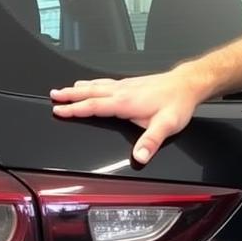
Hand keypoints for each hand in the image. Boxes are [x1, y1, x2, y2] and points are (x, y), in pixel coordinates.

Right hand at [49, 69, 203, 163]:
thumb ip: (151, 142)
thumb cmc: (177, 104)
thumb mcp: (166, 126)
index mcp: (126, 102)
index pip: (94, 105)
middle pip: (90, 92)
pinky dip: (93, 84)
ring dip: (79, 88)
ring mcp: (126, 86)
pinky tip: (92, 84)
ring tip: (65, 90)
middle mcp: (123, 91)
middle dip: (70, 95)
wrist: (187, 84)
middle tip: (53, 95)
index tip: (59, 110)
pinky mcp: (131, 84)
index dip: (75, 108)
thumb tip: (139, 157)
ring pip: (97, 86)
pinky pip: (106, 83)